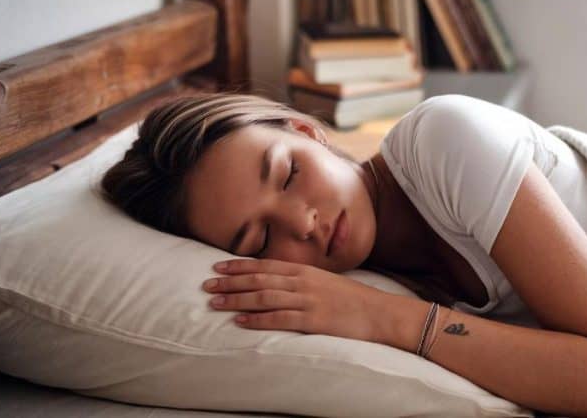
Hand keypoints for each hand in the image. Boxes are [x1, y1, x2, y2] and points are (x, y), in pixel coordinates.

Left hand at [203, 258, 388, 341]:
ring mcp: (307, 301)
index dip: (240, 265)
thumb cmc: (353, 299)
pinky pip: (278, 319)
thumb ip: (303, 281)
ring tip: (215, 301)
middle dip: (230, 281)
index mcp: (306, 271)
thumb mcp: (326, 281)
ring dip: (236, 299)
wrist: (379, 312)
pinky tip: (239, 320)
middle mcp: (303, 282)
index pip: (266, 265)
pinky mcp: (312, 320)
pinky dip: (256, 319)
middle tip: (207, 283)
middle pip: (259, 280)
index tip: (219, 265)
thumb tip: (279, 282)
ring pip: (263, 297)